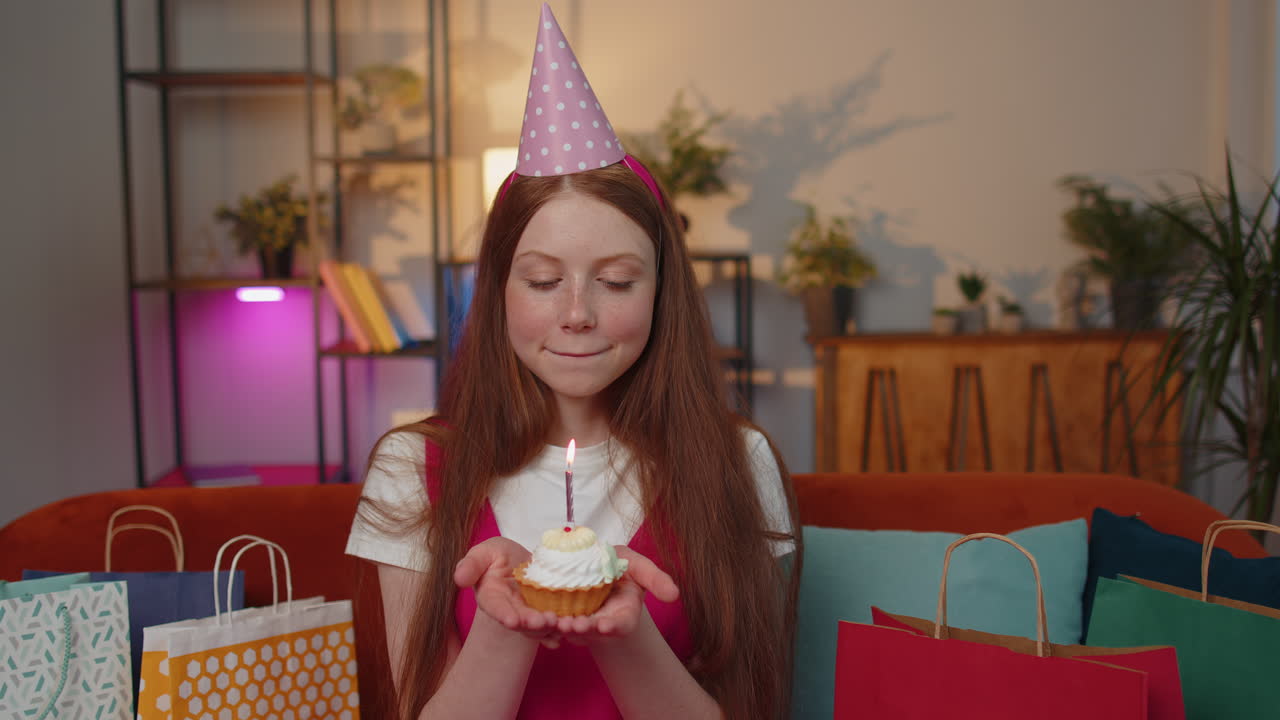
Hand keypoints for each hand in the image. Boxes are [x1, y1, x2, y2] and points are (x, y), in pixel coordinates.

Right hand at [453, 537, 559, 642]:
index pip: (495, 607)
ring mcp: (528, 614)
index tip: (511, 620)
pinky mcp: (545, 614)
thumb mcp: (484, 552)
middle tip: (542, 622)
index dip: (503, 614)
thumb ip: (472, 564)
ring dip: (547, 628)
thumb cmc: (499, 556)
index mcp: (492, 597)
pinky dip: (559, 631)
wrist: (521, 562)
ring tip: (558, 624)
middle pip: (520, 621)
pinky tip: (568, 631)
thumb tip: (459, 577)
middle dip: (530, 624)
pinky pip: (552, 626)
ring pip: (537, 627)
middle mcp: (510, 610)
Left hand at [551, 546, 678, 645]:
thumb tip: (674, 594)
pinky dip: (543, 622)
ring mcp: (579, 623)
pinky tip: (535, 616)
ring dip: (560, 628)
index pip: (620, 624)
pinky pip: (550, 624)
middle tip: (573, 625)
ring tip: (555, 622)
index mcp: (622, 615)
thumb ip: (655, 579)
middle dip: (583, 630)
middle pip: (592, 632)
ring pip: (568, 631)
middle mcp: (600, 623)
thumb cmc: (618, 567)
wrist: (592, 567)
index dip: (613, 626)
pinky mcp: (559, 617)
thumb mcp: (638, 567)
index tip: (605, 625)